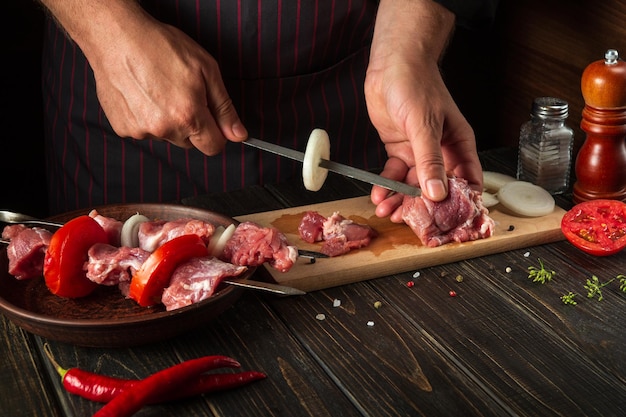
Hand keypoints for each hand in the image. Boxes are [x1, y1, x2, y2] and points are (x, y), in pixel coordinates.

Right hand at [42, 0, 246, 155]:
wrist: (116, 37)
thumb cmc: (160, 46)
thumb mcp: (206, 70)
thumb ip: (224, 107)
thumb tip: (239, 135)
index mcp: (189, 116)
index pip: (214, 147)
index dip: (217, 133)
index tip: (212, 119)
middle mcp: (165, 129)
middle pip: (190, 143)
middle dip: (192, 125)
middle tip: (182, 95)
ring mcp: (141, 130)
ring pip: (167, 136)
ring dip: (168, 121)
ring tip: (159, 90)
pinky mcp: (124, 128)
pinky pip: (145, 131)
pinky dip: (147, 118)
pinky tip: (143, 94)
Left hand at [365, 0, 482, 221]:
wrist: (392, 65)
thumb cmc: (417, 85)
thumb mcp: (425, 126)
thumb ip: (430, 161)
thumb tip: (437, 193)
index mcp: (458, 145)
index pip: (467, 180)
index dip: (461, 203)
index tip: (449, 222)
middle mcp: (441, 152)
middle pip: (435, 188)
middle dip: (422, 207)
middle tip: (409, 222)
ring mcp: (419, 151)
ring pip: (413, 185)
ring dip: (400, 200)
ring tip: (387, 212)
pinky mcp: (399, 150)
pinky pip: (395, 175)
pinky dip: (387, 186)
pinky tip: (379, 195)